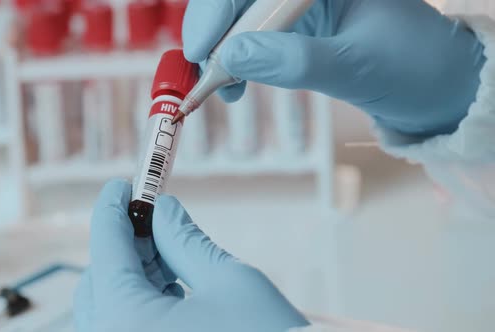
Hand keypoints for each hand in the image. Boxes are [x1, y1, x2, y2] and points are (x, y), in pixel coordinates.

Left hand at [73, 179, 308, 331]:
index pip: (106, 247)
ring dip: (136, 274)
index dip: (113, 207)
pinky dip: (141, 303)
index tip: (123, 184)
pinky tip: (172, 287)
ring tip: (172, 253)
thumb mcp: (230, 280)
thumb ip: (186, 239)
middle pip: (101, 279)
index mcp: (126, 320)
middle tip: (157, 219)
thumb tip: (164, 210)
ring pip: (109, 306)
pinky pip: (123, 327)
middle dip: (128, 244)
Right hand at [183, 0, 485, 135]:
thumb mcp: (355, 67)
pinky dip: (237, 61)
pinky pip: (254, 37)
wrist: (433, 88)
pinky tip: (236, 82)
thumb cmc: (411, 68)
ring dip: (223, 52)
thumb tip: (232, 57)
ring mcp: (300, 5)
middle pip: (241, 0)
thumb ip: (295, 61)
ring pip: (242, 19)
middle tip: (204, 76)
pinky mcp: (296, 28)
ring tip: (223, 88)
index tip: (202, 48)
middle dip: (216, 33)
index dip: (219, 10)